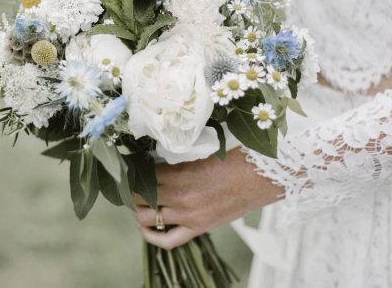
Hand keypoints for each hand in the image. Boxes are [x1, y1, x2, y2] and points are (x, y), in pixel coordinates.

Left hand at [133, 147, 281, 249]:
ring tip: (136, 200)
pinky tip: (146, 227)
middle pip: (140, 197)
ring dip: (138, 209)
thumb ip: (178, 158)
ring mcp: (189, 216)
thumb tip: (156, 158)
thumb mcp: (202, 151)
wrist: (263, 175)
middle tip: (129, 180)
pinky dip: (152, 236)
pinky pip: (168, 240)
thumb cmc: (236, 157)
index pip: (142, 175)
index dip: (131, 170)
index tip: (127, 164)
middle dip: (131, 189)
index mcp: (181, 175)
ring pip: (147, 218)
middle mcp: (181, 198)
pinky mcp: (199, 228)